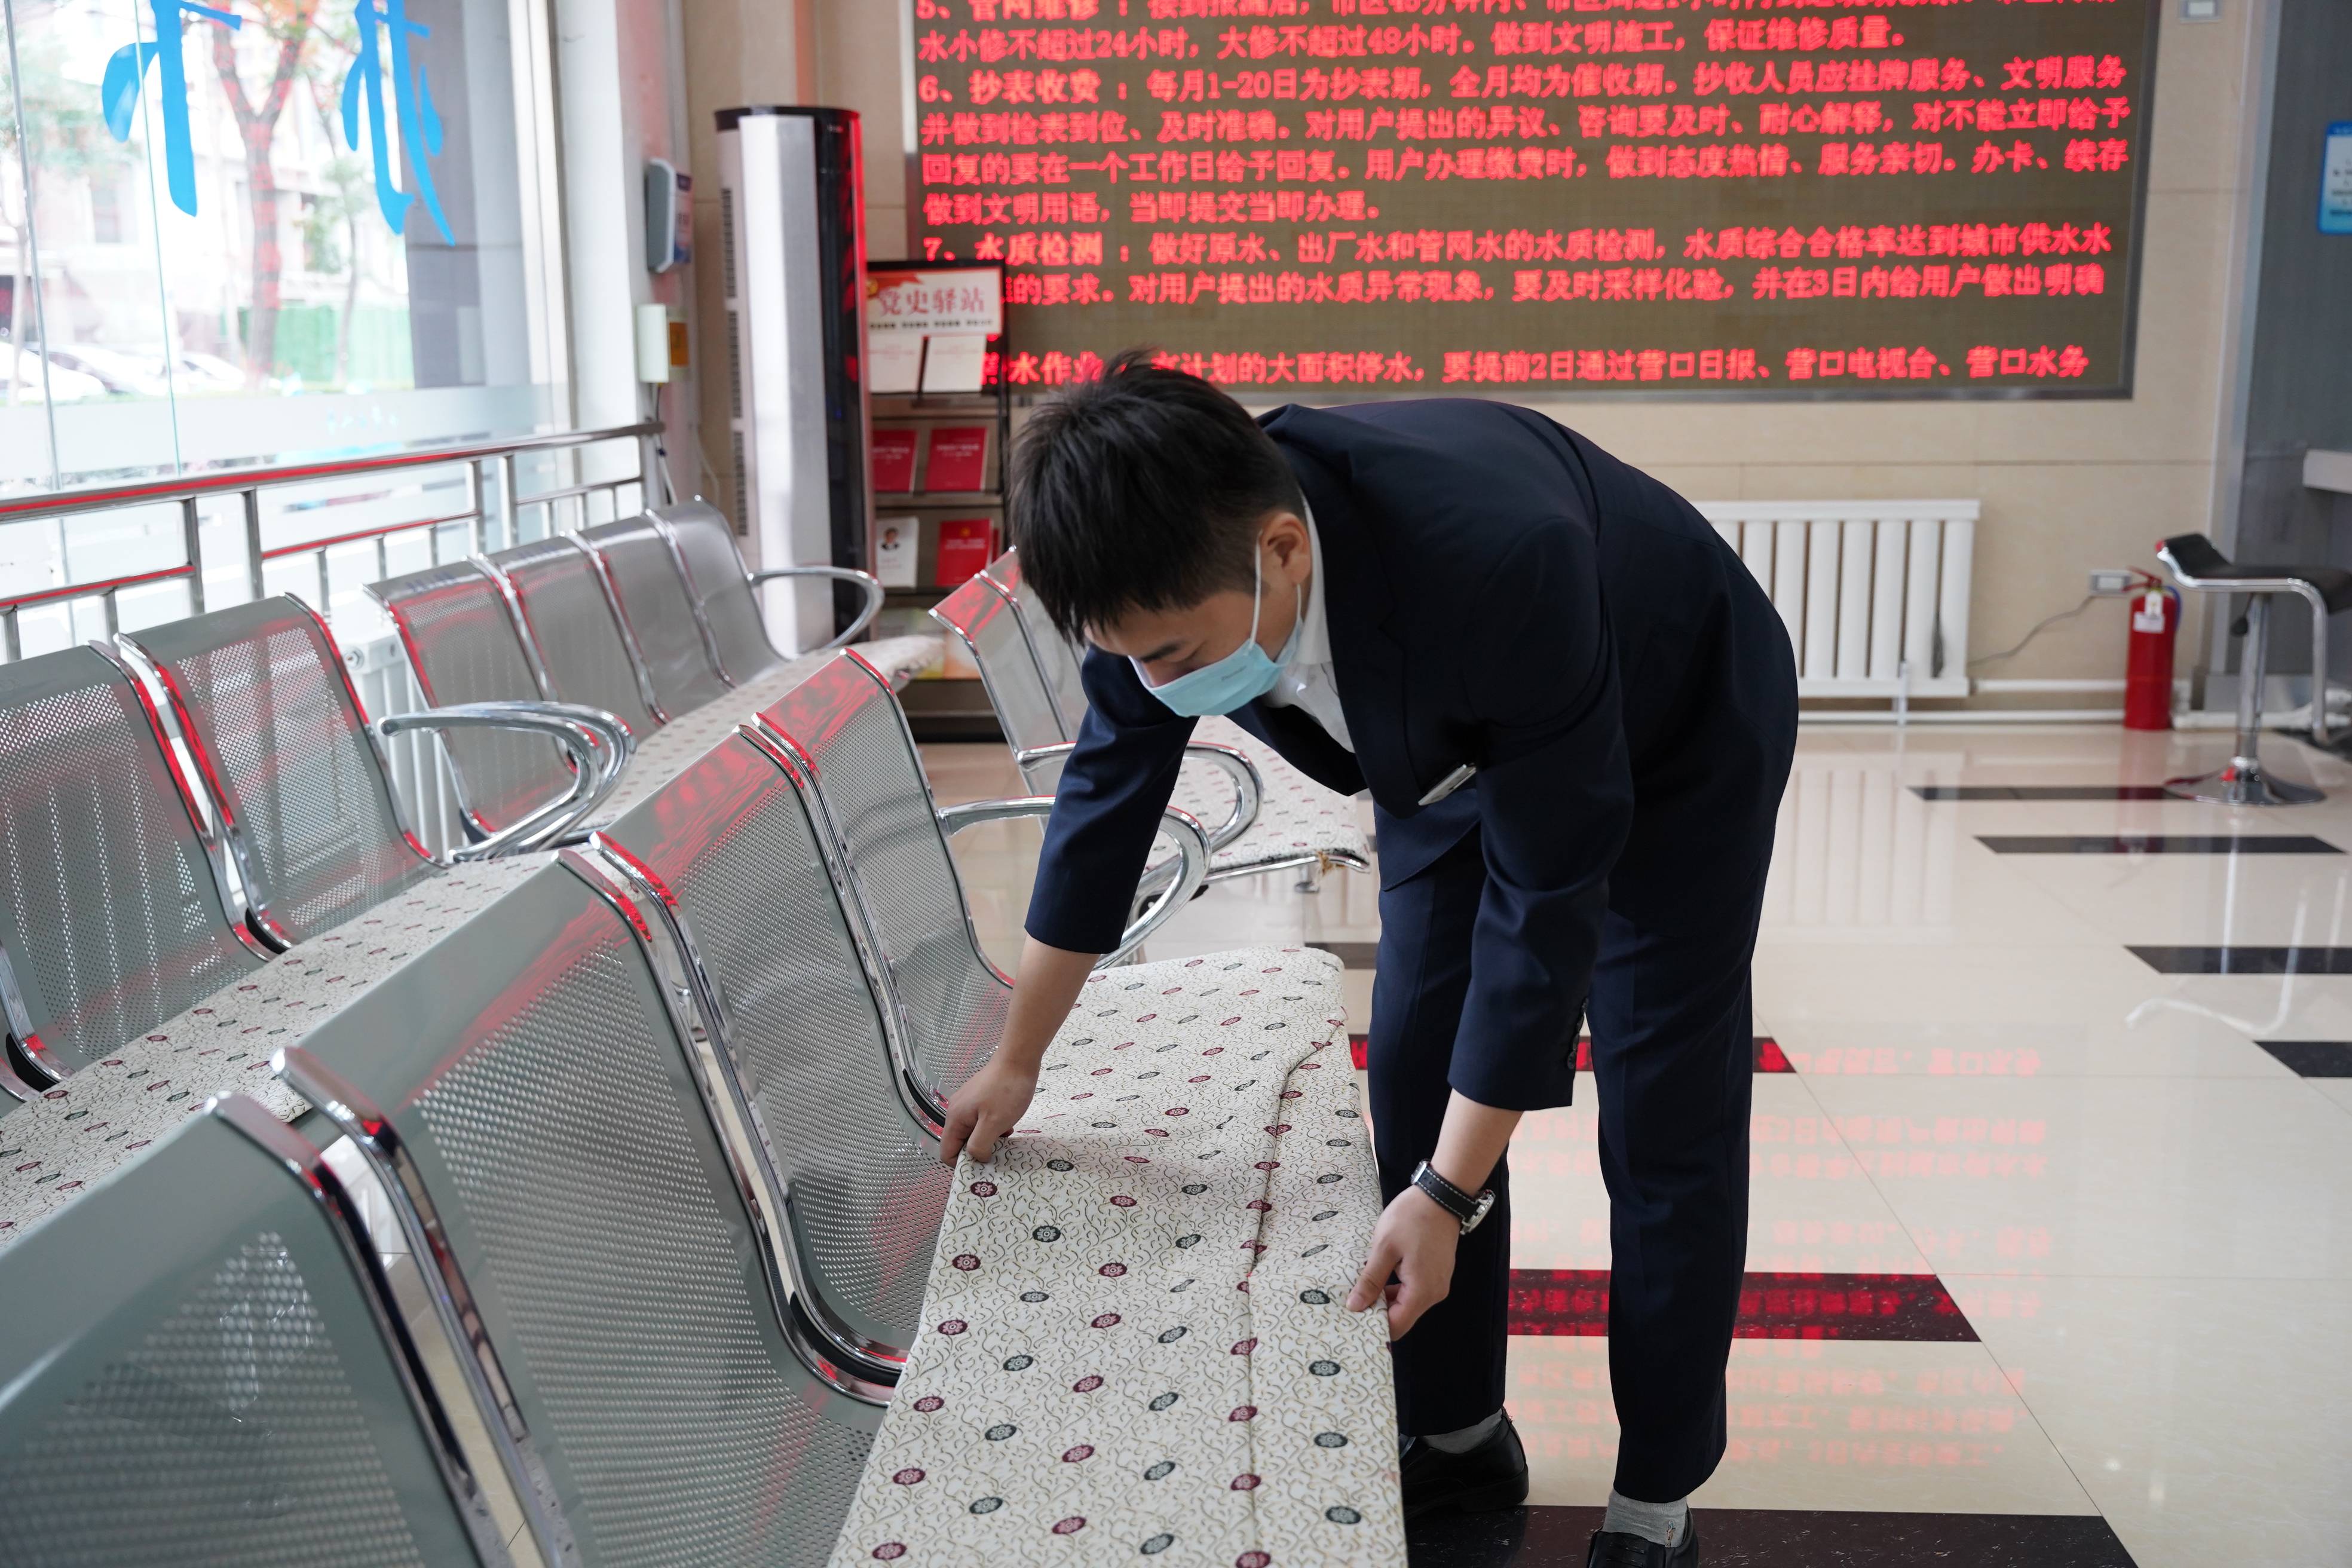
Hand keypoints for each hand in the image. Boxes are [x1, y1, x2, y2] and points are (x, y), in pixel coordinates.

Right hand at [938, 1055, 1039, 1164]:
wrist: (1018, 1058)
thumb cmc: (1006, 1091)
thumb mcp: (993, 1123)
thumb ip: (979, 1145)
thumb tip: (975, 1158)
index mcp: (955, 1118)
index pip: (947, 1153)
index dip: (963, 1164)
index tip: (983, 1166)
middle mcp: (957, 1111)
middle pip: (960, 1143)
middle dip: (978, 1150)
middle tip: (999, 1150)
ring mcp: (968, 1102)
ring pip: (973, 1132)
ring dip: (988, 1138)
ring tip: (1005, 1134)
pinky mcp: (980, 1097)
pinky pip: (981, 1120)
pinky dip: (993, 1126)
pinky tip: (1007, 1123)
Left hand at [1346, 1185, 1459, 1338]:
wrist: (1440, 1196)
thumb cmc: (1410, 1218)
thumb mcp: (1384, 1248)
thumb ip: (1370, 1280)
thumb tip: (1354, 1307)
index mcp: (1422, 1291)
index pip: (1397, 1326)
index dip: (1374, 1326)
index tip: (1351, 1320)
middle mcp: (1434, 1294)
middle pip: (1402, 1317)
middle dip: (1377, 1312)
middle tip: (1351, 1304)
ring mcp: (1438, 1284)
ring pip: (1407, 1304)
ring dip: (1385, 1299)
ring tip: (1361, 1288)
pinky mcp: (1437, 1274)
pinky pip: (1414, 1291)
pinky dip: (1396, 1289)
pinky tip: (1379, 1278)